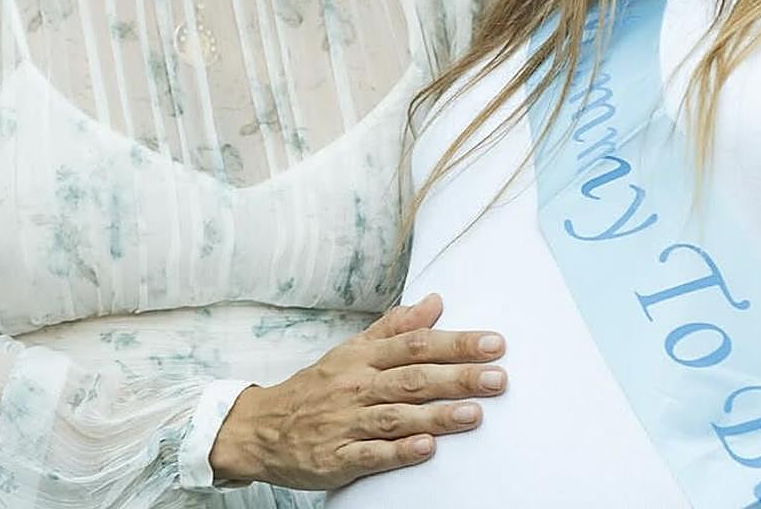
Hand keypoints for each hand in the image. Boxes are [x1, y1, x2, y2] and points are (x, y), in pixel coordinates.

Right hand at [209, 293, 505, 489]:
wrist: (262, 427)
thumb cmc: (317, 386)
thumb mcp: (353, 349)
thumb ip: (395, 327)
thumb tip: (435, 301)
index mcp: (363, 356)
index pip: (415, 343)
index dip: (455, 342)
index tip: (493, 343)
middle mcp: (357, 385)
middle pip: (412, 377)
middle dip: (457, 376)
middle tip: (497, 376)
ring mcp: (347, 422)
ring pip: (397, 415)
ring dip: (437, 414)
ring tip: (473, 413)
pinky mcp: (337, 458)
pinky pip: (371, 454)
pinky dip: (399, 450)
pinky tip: (426, 447)